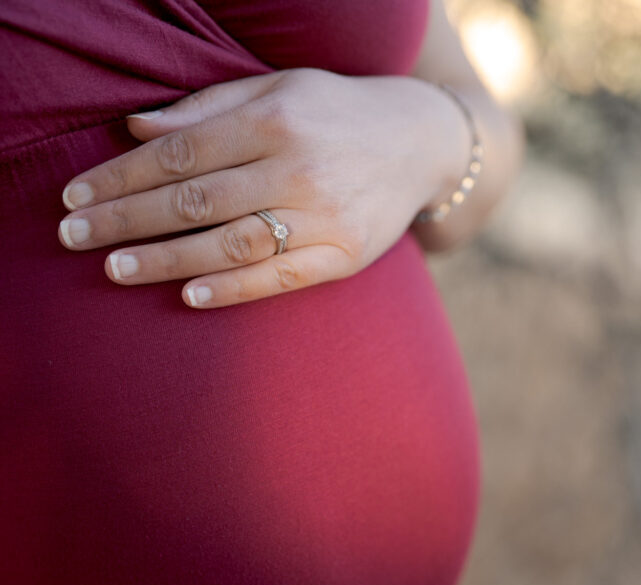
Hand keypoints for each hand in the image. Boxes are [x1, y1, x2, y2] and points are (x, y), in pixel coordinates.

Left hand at [58, 68, 454, 307]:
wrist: (422, 144)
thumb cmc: (336, 114)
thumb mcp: (277, 90)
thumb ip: (209, 109)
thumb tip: (138, 130)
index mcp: (275, 118)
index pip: (180, 151)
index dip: (123, 176)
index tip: (78, 196)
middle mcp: (297, 166)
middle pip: (195, 199)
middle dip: (127, 219)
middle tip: (76, 238)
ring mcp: (323, 216)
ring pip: (231, 243)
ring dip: (167, 259)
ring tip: (116, 269)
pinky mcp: (343, 256)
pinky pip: (280, 278)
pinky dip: (231, 289)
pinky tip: (188, 296)